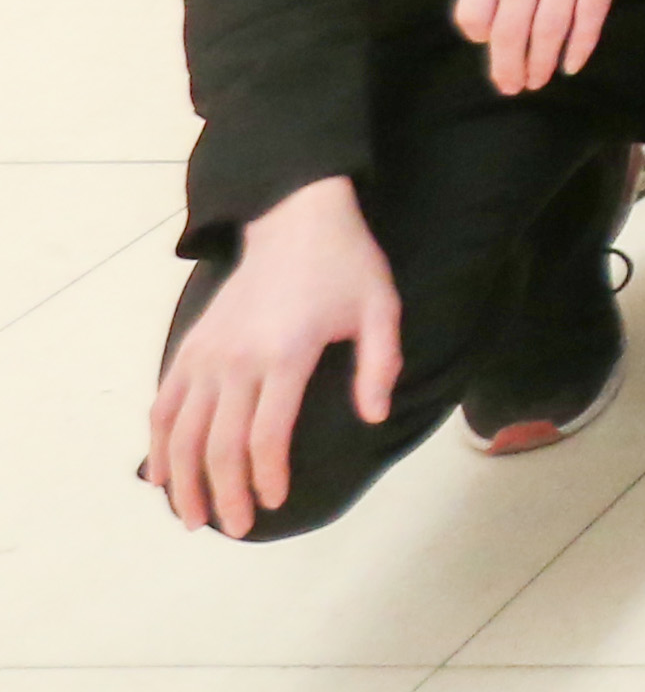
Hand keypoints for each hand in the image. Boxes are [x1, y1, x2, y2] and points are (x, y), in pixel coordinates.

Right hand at [146, 179, 400, 533]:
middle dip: (224, 494)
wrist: (296, 219)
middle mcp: (237, 358)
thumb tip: (373, 418)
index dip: (267, 477)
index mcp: (285, 354)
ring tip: (193, 519)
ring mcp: (207, 353)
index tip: (276, 504)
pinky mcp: (191, 346)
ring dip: (183, 480)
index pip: (265, 435)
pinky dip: (159, 442)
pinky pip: (164, 404)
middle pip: (218, 444)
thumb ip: (380, 365)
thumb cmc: (346, 267)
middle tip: (236, 529)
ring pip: (181, 431)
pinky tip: (162, 474)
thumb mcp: (381, 309)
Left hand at [451, 0, 644, 94]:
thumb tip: (488, 21)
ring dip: (543, 59)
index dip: (480, 36)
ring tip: (539, 81)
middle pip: (512, 25)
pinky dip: (582, 42)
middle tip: (513, 87)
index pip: (474, 6)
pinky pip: (592, 10)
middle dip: (509, 64)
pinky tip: (574, 62)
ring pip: (552, 24)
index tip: (490, 49)